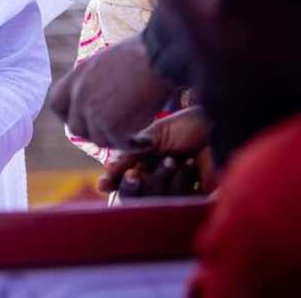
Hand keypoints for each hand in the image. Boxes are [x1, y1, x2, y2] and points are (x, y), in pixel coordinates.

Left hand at [49, 35, 174, 149]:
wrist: (159, 56)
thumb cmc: (141, 54)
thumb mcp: (104, 61)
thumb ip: (93, 80)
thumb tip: (95, 95)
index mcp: (77, 76)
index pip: (57, 104)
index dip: (70, 115)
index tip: (86, 119)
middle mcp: (80, 95)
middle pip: (76, 127)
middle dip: (94, 132)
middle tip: (115, 132)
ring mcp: (94, 111)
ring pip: (98, 140)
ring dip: (116, 141)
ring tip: (135, 137)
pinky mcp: (113, 125)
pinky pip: (119, 145)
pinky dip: (134, 146)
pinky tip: (147, 141)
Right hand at [98, 106, 213, 196]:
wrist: (219, 123)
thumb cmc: (186, 126)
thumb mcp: (152, 136)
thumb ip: (130, 154)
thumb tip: (106, 175)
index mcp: (147, 162)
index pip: (124, 181)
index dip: (116, 184)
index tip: (105, 184)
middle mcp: (161, 177)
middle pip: (137, 195)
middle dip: (134, 185)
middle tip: (134, 175)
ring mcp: (179, 187)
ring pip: (158, 199)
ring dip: (161, 179)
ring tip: (172, 160)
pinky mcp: (199, 197)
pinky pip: (181, 201)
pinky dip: (181, 182)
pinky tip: (191, 164)